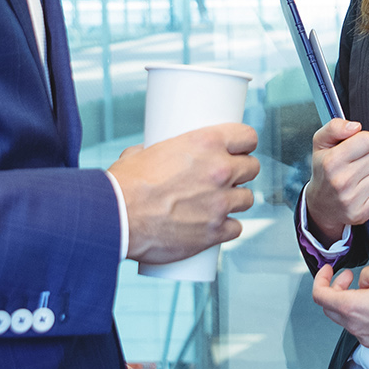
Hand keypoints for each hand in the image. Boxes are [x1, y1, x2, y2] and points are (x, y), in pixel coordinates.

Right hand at [109, 124, 258, 264]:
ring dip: (237, 201)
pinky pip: (236, 229)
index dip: (246, 143)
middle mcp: (220, 170)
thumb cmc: (124, 184)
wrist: (116, 218)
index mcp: (207, 142)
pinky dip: (228, 229)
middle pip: (252, 168)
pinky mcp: (215, 231)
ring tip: (222, 203)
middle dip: (243, 172)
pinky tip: (218, 227)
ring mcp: (220, 202)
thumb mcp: (142, 152)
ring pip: (248, 199)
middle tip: (229, 177)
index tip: (241, 148)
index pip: (247, 136)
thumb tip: (149, 152)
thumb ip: (155, 150)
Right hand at [302, 117, 368, 244]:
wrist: (320, 205)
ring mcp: (352, 200)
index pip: (367, 139)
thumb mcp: (321, 143)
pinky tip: (366, 190)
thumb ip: (335, 127)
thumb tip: (355, 126)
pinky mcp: (362, 214)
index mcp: (331, 162)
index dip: (363, 141)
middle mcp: (341, 181)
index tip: (355, 148)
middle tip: (358, 163)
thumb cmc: (324, 170)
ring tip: (361, 176)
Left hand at [312, 262, 368, 350]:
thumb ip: (366, 273)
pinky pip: (360, 328)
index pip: (320, 295)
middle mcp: (355, 326)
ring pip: (346, 318)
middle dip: (335, 289)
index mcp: (352, 307)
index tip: (327, 271)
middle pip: (330, 308)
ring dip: (350, 302)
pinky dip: (362, 314)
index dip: (320, 279)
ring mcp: (365, 338)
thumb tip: (364, 280)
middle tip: (348, 277)